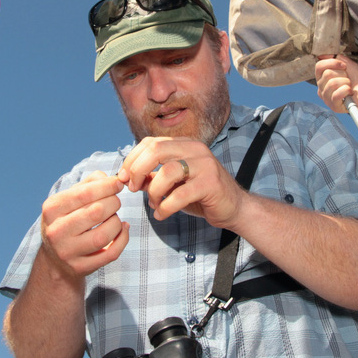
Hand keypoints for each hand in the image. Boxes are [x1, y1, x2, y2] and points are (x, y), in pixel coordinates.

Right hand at [40, 171, 128, 278]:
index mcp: (52, 209)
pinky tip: (123, 230)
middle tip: (115, 202)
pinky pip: (111, 254)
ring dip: (117, 222)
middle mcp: (56, 231)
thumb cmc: (67, 220)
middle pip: (97, 212)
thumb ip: (89, 184)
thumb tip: (111, 179)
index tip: (118, 184)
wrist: (55, 259)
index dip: (107, 186)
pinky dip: (123, 239)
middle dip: (114, 203)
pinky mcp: (80, 268)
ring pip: (104, 235)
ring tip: (115, 218)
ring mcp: (67, 252)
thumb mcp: (69, 199)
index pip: (85, 193)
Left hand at [118, 137, 245, 228]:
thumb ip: (152, 177)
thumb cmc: (200, 195)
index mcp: (184, 144)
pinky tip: (161, 214)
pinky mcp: (211, 184)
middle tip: (132, 188)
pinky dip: (165, 207)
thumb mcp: (172, 184)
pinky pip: (179, 195)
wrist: (234, 208)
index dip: (132, 159)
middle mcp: (195, 149)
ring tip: (153, 204)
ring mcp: (205, 165)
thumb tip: (127, 177)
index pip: (150, 142)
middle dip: (137, 170)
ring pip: (167, 171)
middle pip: (156, 150)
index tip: (123, 177)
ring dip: (153, 191)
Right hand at [315, 54, 357, 112]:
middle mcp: (322, 88)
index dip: (332, 63)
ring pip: (332, 84)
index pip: (319, 66)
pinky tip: (350, 92)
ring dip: (346, 82)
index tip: (344, 66)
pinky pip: (336, 95)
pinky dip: (346, 91)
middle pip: (327, 74)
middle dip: (342, 74)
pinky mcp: (334, 106)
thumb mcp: (346, 63)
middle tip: (348, 79)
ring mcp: (327, 98)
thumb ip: (334, 58)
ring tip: (349, 86)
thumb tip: (321, 56)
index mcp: (322, 78)